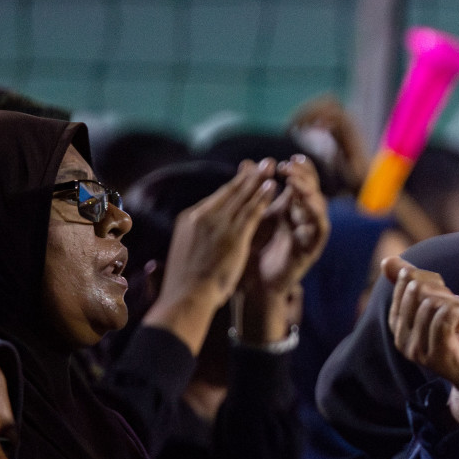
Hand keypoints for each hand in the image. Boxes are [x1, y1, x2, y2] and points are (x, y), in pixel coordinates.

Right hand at [145, 160, 278, 354]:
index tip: (244, 177)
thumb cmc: (185, 284)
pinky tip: (273, 186)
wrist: (186, 297)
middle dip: (248, 175)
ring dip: (258, 180)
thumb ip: (192, 240)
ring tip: (271, 166)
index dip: (233, 187)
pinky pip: (251, 211)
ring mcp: (218, 224)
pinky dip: (262, 197)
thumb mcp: (184, 254)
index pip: (215, 199)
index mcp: (188, 220)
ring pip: (242, 197)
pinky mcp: (233, 235)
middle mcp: (202, 216)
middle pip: (229, 191)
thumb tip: (193, 241)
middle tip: (262, 162)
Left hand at [235, 156, 330, 344]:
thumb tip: (247, 163)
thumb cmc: (250, 251)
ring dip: (309, 191)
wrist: (251, 285)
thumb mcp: (250, 216)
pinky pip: (321, 228)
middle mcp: (302, 218)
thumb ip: (252, 190)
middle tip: (289, 167)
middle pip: (312, 189)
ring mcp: (308, 233)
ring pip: (319, 206)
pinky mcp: (311, 248)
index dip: (298, 169)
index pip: (301, 181)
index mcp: (290, 208)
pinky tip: (305, 203)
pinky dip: (316, 214)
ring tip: (294, 182)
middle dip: (303, 176)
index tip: (285, 160)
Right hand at [383, 254, 458, 430]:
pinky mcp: (440, 358)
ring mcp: (419, 352)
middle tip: (457, 304)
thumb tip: (387, 260)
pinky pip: (442, 320)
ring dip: (453, 303)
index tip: (446, 289)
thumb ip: (416, 283)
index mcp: (400, 326)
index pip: (405, 285)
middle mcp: (403, 341)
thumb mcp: (442, 303)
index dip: (430, 279)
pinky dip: (456, 310)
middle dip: (442, 291)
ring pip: (430, 305)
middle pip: (416, 293)